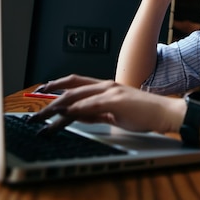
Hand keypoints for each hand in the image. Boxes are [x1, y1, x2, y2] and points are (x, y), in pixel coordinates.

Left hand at [28, 74, 184, 134]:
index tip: (42, 91)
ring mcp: (110, 91)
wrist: (163, 112)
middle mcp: (105, 85)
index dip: (57, 85)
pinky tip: (64, 113)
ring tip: (42, 117)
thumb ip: (95, 112)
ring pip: (76, 96)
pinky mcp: (115, 100)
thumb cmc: (143, 113)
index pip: (76, 82)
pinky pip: (90, 104)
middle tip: (35, 109)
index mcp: (105, 87)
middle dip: (50, 98)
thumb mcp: (114, 113)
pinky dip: (75, 108)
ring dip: (56, 107)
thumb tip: (75, 115)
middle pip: (71, 88)